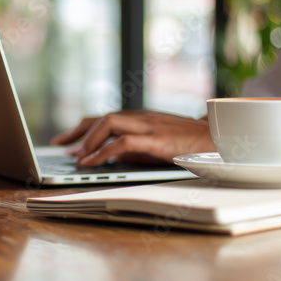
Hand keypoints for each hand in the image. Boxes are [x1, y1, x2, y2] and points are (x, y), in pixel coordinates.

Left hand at [51, 110, 214, 166]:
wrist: (220, 140)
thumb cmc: (189, 144)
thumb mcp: (157, 143)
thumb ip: (135, 146)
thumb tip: (110, 157)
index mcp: (141, 117)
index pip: (104, 117)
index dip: (82, 129)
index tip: (66, 140)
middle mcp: (141, 117)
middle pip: (99, 118)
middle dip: (76, 132)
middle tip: (61, 146)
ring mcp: (147, 126)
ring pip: (107, 123)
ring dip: (88, 140)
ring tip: (78, 157)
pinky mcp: (154, 139)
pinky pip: (121, 142)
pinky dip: (102, 152)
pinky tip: (92, 162)